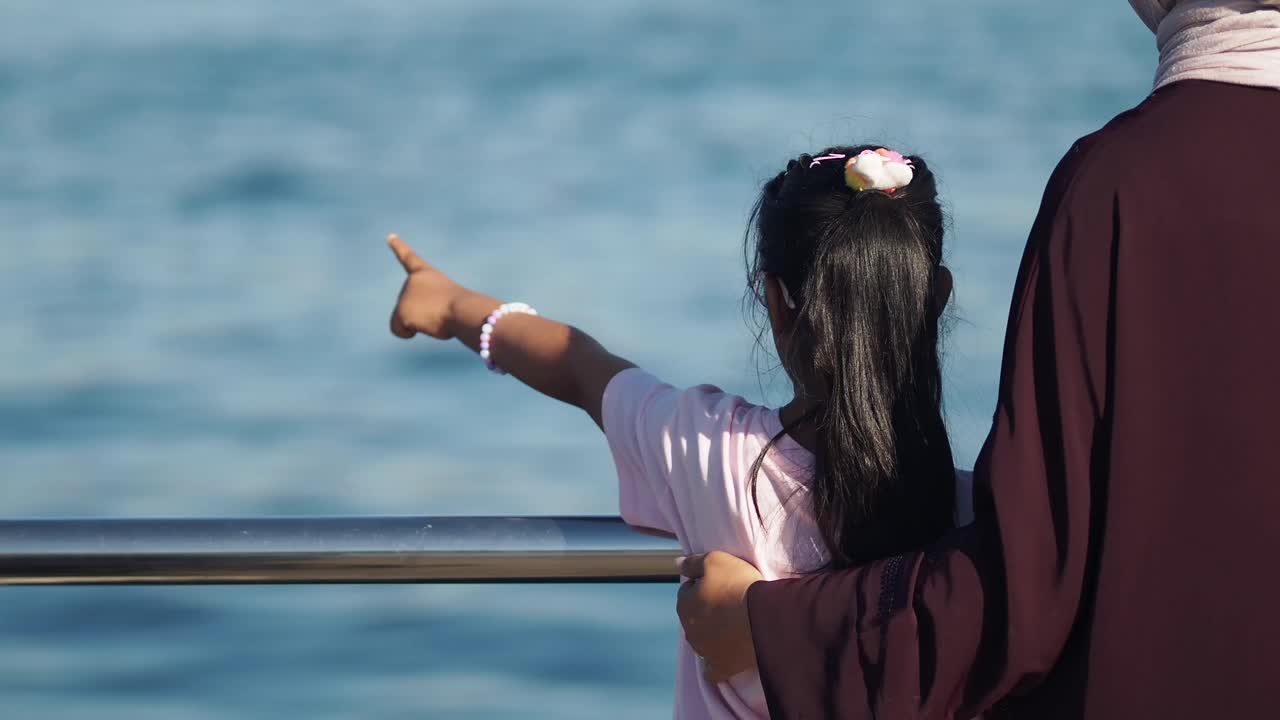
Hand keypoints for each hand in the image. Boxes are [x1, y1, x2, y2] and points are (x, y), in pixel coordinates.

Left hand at [386, 234, 461, 339]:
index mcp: (427, 274)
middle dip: (423, 315)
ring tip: (437, 317)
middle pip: (410, 306)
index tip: (390, 236)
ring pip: (406, 320)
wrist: (462, 309)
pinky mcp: (401, 310)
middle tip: (440, 312)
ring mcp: (404, 295)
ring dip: (422, 324)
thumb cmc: (463, 309)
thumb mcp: (449, 305)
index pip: (409, 258)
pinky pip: (399, 331)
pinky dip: (408, 333)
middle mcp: (412, 281)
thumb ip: (430, 310)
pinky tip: (422, 327)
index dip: (399, 247)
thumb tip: (415, 325)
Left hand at [676, 551, 764, 682]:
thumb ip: (693, 562)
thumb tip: (676, 563)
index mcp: (684, 604)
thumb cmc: (738, 584)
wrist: (763, 615)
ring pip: (703, 640)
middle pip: (696, 616)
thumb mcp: (715, 560)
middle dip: (708, 610)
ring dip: (713, 633)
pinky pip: (712, 669)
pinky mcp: (721, 667)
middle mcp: (689, 629)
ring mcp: (704, 651)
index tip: (724, 583)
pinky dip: (716, 664)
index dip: (705, 584)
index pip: (689, 590)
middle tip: (732, 602)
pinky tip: (725, 657)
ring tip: (736, 625)